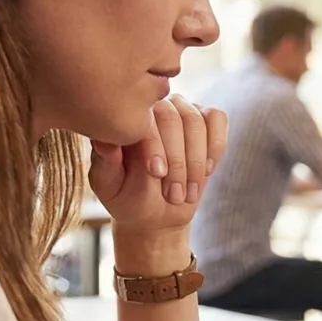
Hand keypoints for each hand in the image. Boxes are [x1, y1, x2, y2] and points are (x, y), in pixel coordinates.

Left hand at [89, 94, 224, 243]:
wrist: (155, 212)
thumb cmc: (126, 197)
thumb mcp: (110, 187)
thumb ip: (105, 164)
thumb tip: (104, 141)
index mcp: (125, 118)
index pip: (144, 119)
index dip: (154, 145)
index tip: (157, 174)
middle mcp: (153, 107)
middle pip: (173, 117)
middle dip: (178, 160)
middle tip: (174, 195)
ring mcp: (181, 109)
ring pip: (196, 121)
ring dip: (195, 162)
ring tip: (188, 194)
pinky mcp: (206, 117)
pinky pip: (217, 119)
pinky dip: (214, 147)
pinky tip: (205, 171)